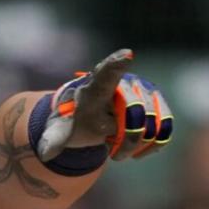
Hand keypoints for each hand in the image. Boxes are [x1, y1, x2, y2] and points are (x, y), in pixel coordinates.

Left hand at [36, 49, 174, 161]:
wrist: (93, 117)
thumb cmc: (77, 122)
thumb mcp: (62, 132)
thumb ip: (53, 141)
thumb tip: (44, 153)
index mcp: (97, 88)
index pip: (107, 74)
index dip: (116, 65)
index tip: (126, 55)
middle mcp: (125, 83)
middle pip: (135, 112)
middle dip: (125, 138)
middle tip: (111, 149)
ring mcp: (145, 92)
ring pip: (152, 124)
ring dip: (136, 145)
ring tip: (120, 150)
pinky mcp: (158, 105)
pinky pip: (164, 130)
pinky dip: (152, 145)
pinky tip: (137, 151)